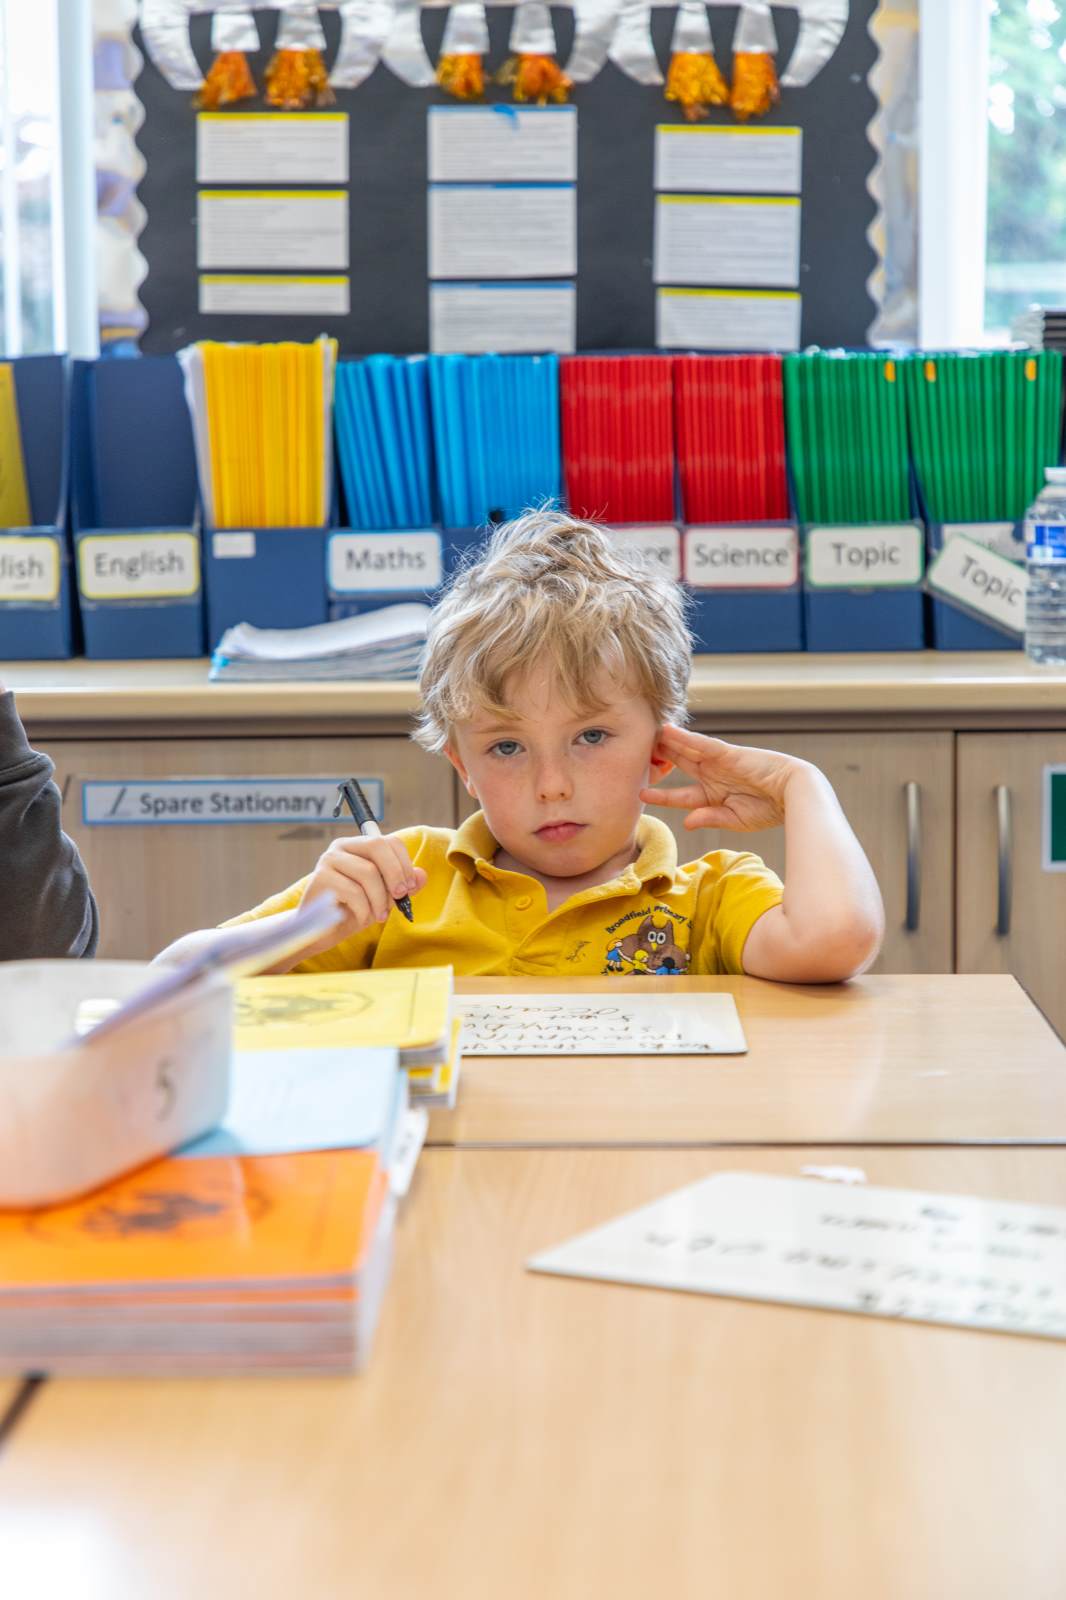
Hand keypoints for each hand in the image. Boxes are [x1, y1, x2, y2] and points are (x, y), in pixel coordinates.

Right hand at [298, 833, 426, 936]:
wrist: (321, 932)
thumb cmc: (353, 910)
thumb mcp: (384, 897)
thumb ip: (403, 885)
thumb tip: (422, 875)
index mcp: (358, 846)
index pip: (388, 841)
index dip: (404, 863)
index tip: (409, 887)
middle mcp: (341, 847)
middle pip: (377, 846)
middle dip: (395, 873)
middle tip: (400, 896)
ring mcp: (329, 860)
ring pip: (368, 872)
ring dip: (380, 899)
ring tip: (379, 915)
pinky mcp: (320, 878)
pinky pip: (353, 892)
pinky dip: (364, 910)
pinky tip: (361, 918)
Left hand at [640, 725, 804, 831]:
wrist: (793, 794)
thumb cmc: (769, 809)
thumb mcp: (735, 819)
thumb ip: (710, 818)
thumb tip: (687, 823)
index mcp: (712, 796)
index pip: (680, 796)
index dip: (661, 796)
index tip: (641, 796)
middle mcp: (712, 776)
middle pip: (679, 766)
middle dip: (659, 760)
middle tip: (636, 754)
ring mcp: (718, 763)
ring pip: (685, 751)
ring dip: (666, 744)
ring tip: (645, 737)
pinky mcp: (726, 752)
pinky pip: (701, 744)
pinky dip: (684, 737)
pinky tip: (667, 731)